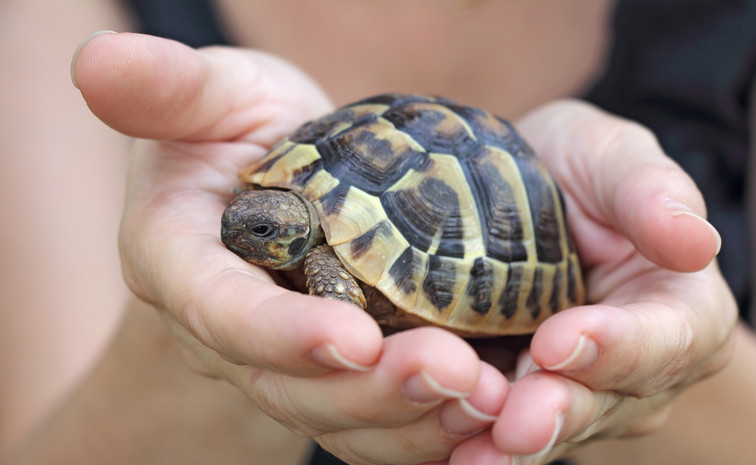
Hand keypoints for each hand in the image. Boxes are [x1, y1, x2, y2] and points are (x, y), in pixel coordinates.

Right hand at [72, 32, 508, 463]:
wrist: (270, 187)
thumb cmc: (236, 132)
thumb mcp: (213, 98)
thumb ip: (170, 89)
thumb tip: (96, 60)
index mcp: (182, 262)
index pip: (222, 310)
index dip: (280, 334)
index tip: (355, 339)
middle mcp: (226, 330)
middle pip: (289, 385)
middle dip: (370, 389)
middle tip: (455, 373)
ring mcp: (279, 363)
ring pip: (337, 417)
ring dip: (411, 418)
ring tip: (484, 398)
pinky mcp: (328, 378)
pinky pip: (371, 423)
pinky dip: (425, 427)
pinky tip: (483, 412)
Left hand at [450, 101, 736, 463]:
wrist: (522, 191)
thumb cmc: (578, 167)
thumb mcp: (613, 157)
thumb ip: (650, 192)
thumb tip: (696, 242)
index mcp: (683, 310)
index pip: (665, 339)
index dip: (616, 347)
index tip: (558, 342)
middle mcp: (642, 369)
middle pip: (605, 401)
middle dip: (555, 413)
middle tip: (512, 424)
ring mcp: (586, 394)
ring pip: (553, 427)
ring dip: (511, 444)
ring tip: (471, 455)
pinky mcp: (528, 402)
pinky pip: (505, 429)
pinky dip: (475, 440)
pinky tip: (446, 450)